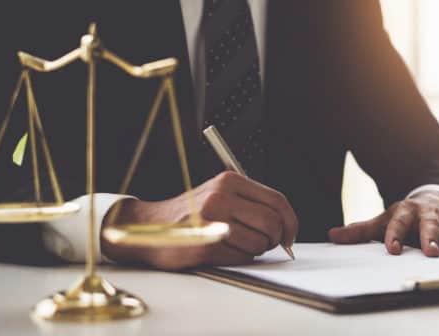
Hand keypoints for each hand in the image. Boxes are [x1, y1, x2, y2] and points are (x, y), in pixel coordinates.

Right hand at [101, 171, 297, 269]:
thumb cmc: (190, 213)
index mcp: (230, 180)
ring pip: (259, 242)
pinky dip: (239, 258)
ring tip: (238, 245)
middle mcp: (222, 196)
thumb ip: (250, 202)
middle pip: (272, 222)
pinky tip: (224, 251)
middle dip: (274, 239)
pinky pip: (241, 256)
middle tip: (266, 244)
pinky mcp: (205, 244)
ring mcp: (212, 220)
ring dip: (255, 250)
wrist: (148, 226)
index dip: (290, 221)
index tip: (290, 235)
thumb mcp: (219, 194)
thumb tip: (285, 224)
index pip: (277, 200)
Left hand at [328, 191, 438, 258]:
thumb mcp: (383, 219)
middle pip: (427, 226)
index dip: (394, 235)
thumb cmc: (404, 216)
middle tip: (430, 251)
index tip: (392, 249)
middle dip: (429, 238)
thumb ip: (360, 230)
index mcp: (405, 211)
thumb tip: (333, 236)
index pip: (397, 223)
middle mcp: (426, 215)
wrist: (432, 199)